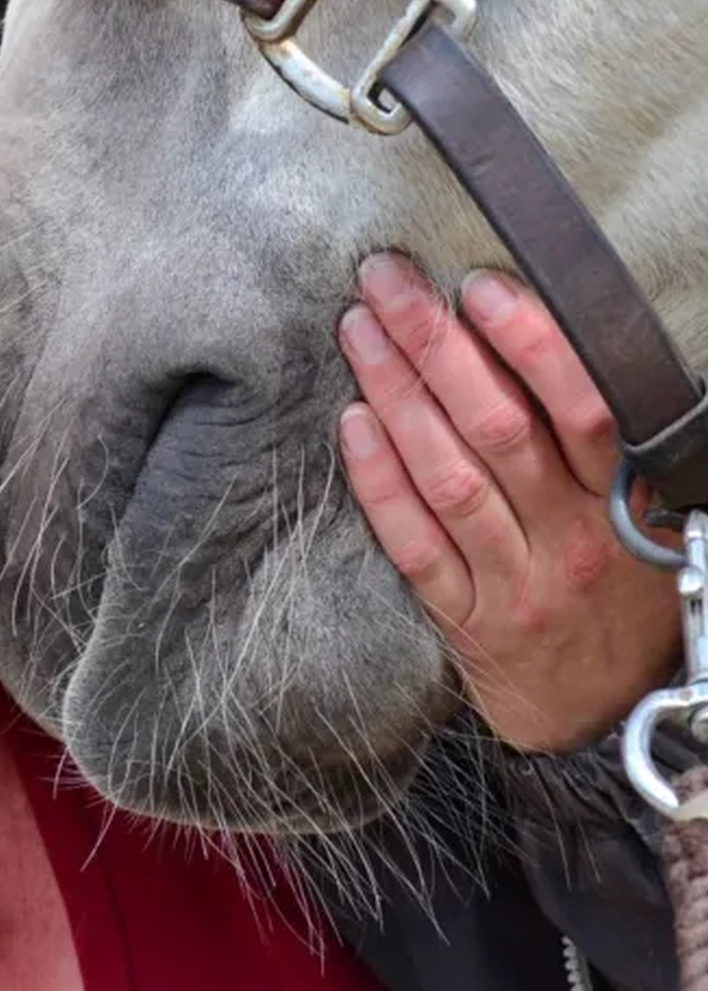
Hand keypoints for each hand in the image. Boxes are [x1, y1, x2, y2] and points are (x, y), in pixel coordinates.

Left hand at [336, 253, 680, 752]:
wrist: (602, 707)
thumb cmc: (618, 583)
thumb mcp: (639, 511)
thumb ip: (598, 441)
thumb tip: (533, 340)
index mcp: (621, 500)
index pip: (580, 408)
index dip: (528, 343)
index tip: (476, 286)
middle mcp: (569, 538)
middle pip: (497, 428)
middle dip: (434, 345)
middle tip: (385, 283)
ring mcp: (514, 583)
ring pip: (447, 478)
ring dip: (396, 396)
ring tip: (358, 330)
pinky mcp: (464, 620)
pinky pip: (414, 545)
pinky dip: (379, 483)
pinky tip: (351, 424)